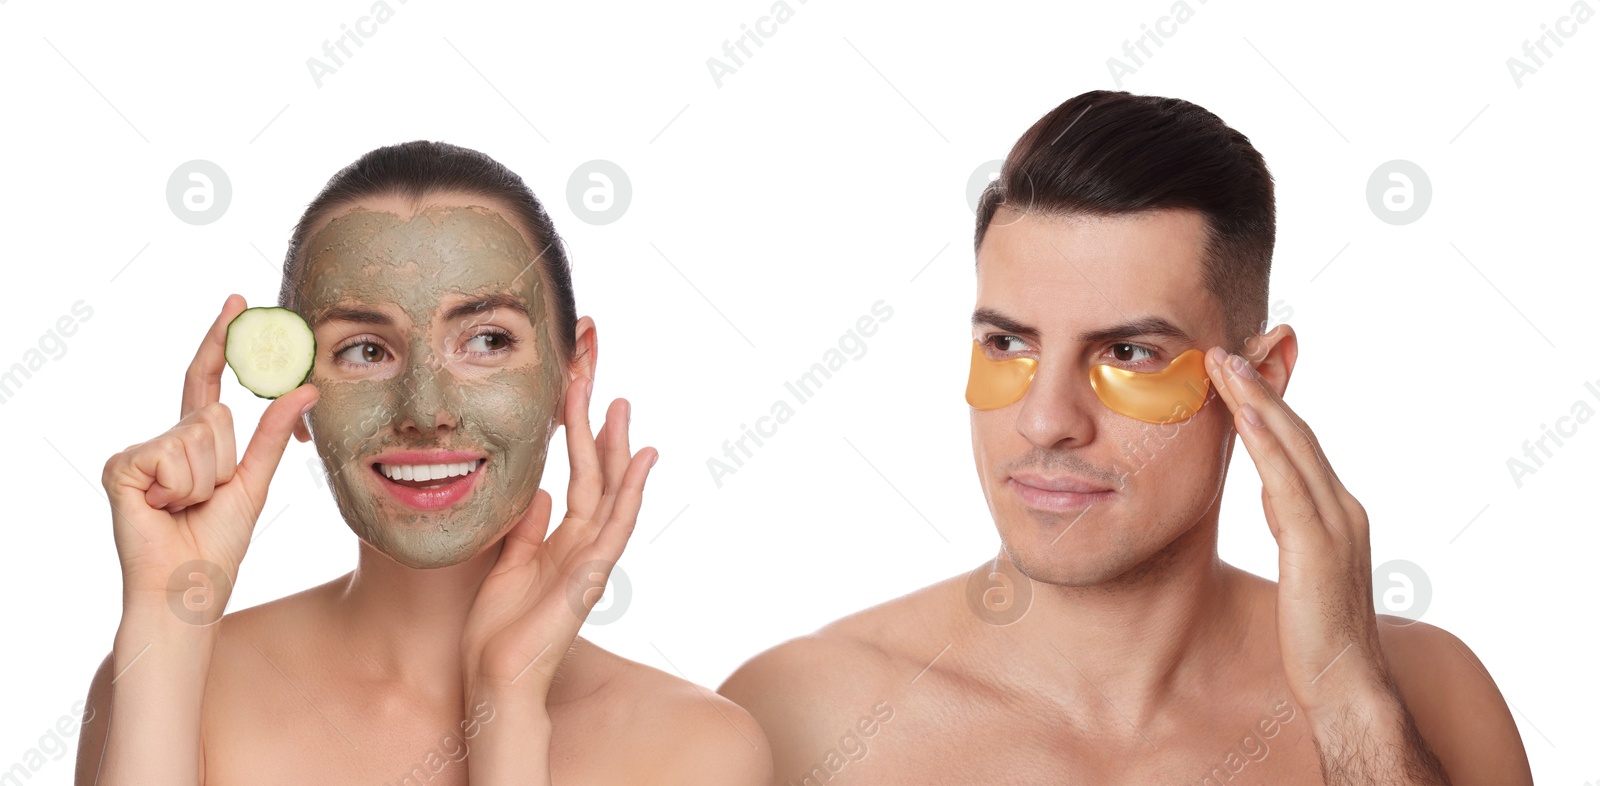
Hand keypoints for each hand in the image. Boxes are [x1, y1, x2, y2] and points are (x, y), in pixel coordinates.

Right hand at [101, 294, 318, 614]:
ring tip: (186, 508)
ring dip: (205, 479)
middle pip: (215, 413)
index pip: (208, 380)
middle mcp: (164, 439)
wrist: (188, 588)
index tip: (237, 298)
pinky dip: (181, 487)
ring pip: (198, 433)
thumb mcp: (255, 482)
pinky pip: (172, 454)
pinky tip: (164, 509)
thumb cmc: (218, 545)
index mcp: (195, 442)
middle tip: (208, 499)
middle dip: (225, 460)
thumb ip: (275, 433)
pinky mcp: (121, 467)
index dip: (221, 340)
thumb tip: (307, 386)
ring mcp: (140, 451)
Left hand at [460, 375, 656, 703]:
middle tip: (596, 379)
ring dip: (617, 447)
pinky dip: (632, 491)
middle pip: (597, 474)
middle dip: (597, 425)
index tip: (575, 390)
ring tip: (621, 404)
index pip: (577, 475)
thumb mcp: (506, 563)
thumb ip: (526, 528)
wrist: (496, 679)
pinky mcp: (592, 576)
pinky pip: (617, 525)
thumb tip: (540, 491)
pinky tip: (642, 459)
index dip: (578, 433)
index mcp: (561, 540)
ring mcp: (591, 559)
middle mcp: (582, 544)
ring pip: (611, 492)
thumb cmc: (497, 631)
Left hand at [1203, 345, 1389, 714]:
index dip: (1269, 403)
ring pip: (1293, 447)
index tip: (1237, 370)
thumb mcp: (1301, 563)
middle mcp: (1342, 508)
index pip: (1299, 444)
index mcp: (1337, 511)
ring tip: (1224, 364)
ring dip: (1257, 400)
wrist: (1349, 685)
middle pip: (1297, 433)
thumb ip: (1290, 523)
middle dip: (1260, 387)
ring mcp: (1335, 525)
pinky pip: (1287, 484)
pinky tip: (1243, 416)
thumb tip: (1270, 493)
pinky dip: (1266, 445)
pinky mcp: (1317, 548)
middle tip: (1224, 350)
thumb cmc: (1319, 635)